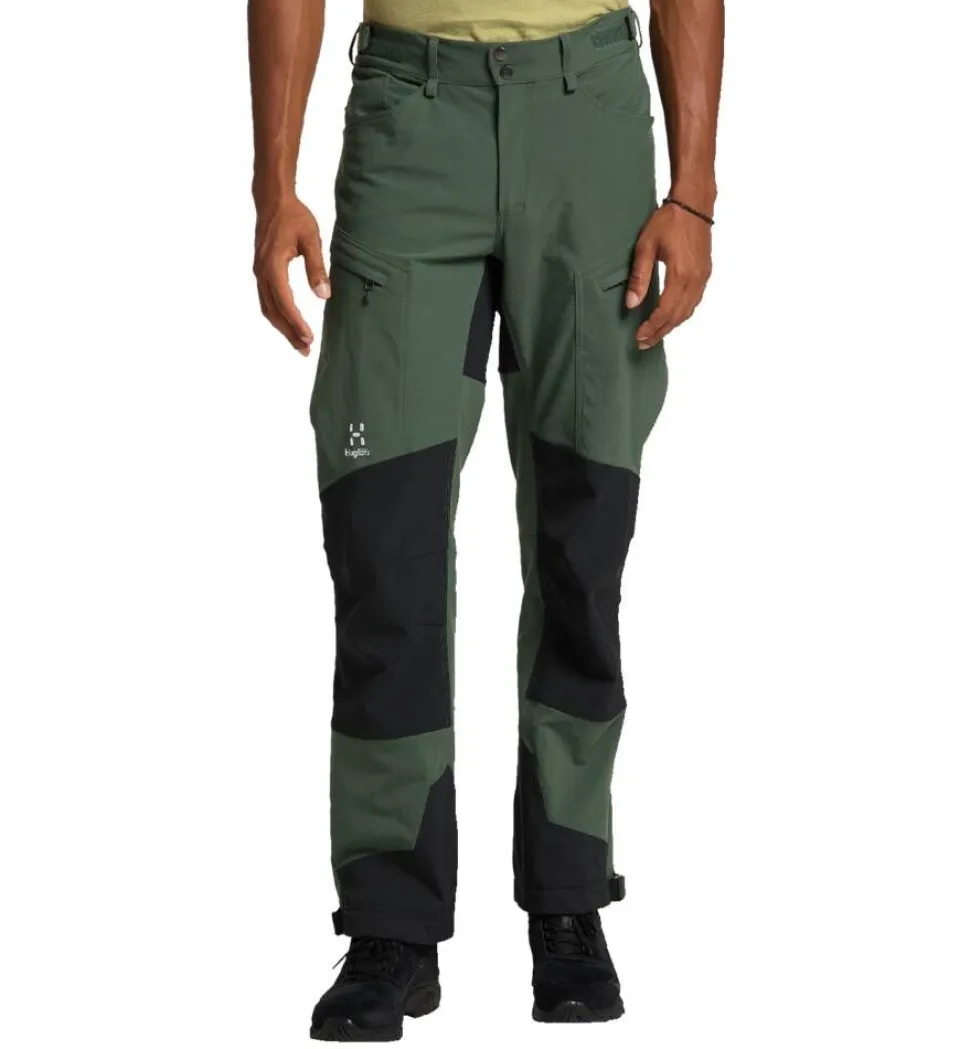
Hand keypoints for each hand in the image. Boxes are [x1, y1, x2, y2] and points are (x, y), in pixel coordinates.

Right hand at [253, 196, 328, 355]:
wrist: (272, 200)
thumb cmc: (294, 217)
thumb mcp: (312, 239)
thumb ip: (317, 268)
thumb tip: (324, 296)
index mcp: (273, 266)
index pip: (285, 303)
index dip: (296, 323)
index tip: (309, 339)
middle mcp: (261, 273)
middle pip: (274, 311)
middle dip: (289, 333)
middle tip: (305, 350)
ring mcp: (259, 273)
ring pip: (268, 308)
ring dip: (283, 327)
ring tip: (299, 343)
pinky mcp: (261, 272)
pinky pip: (266, 300)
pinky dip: (277, 315)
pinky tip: (288, 324)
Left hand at [625, 202, 712, 348]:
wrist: (694, 203)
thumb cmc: (669, 220)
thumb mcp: (646, 246)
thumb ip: (639, 277)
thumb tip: (632, 305)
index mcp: (681, 274)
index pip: (665, 311)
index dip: (652, 327)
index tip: (639, 337)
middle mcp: (696, 279)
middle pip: (678, 316)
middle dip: (660, 332)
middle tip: (643, 343)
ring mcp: (703, 277)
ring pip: (688, 311)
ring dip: (671, 326)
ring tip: (655, 335)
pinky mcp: (705, 273)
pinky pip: (694, 302)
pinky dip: (682, 314)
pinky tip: (671, 317)